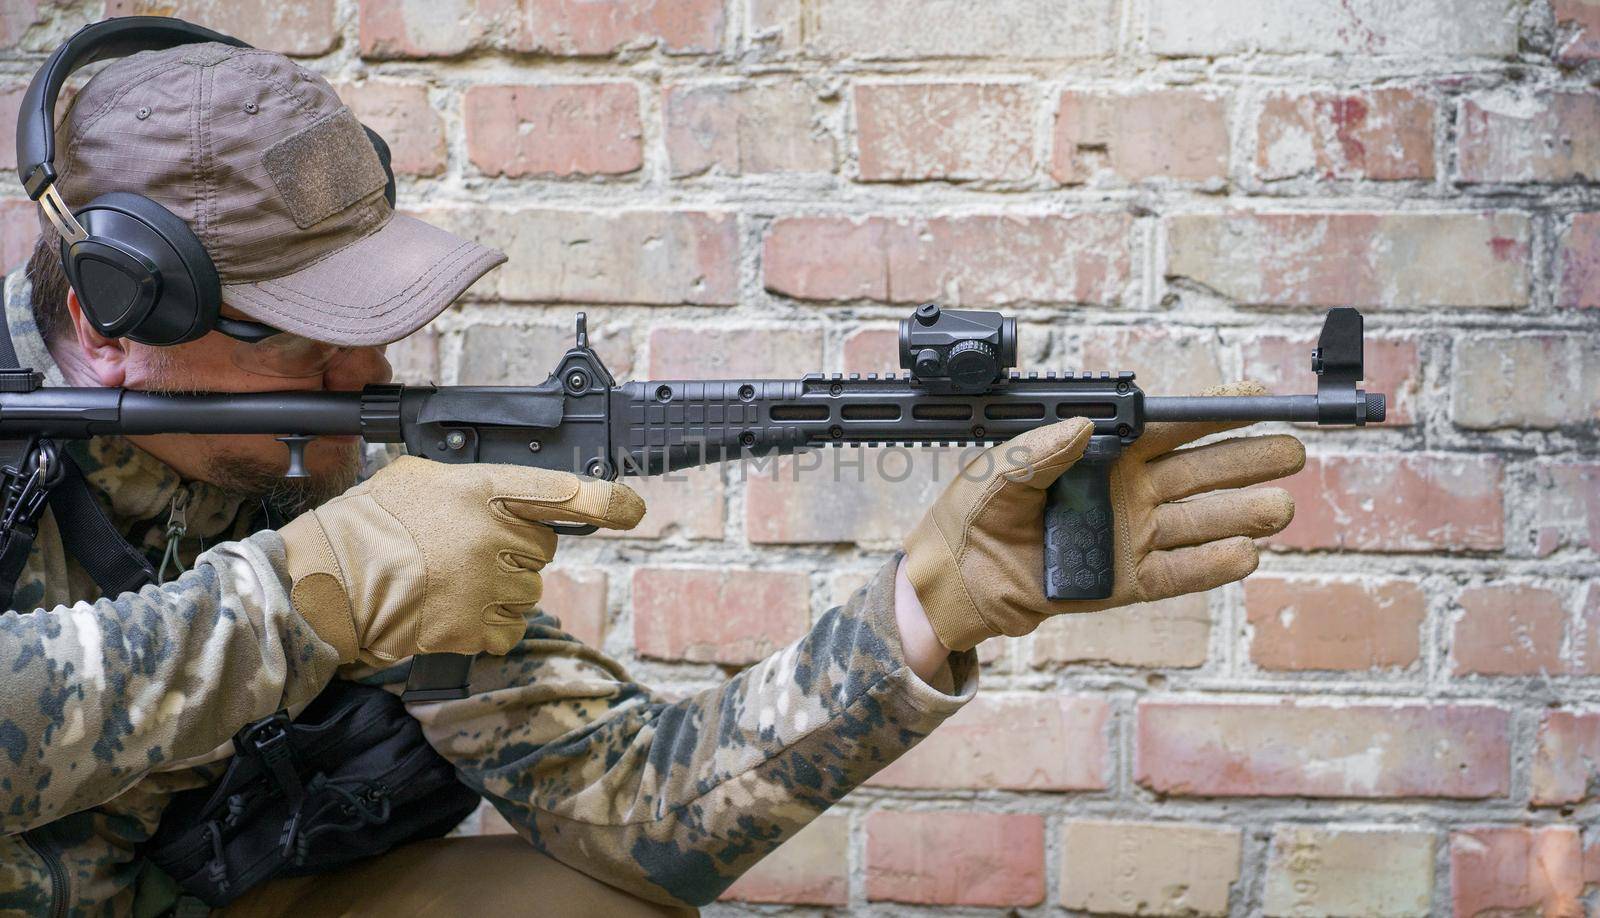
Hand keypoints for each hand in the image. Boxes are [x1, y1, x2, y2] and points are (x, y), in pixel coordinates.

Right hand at [279, 456, 644, 664]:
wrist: (327, 582)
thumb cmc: (366, 526)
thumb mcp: (419, 478)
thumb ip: (471, 483)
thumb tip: (505, 496)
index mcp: (481, 489)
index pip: (559, 492)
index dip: (602, 500)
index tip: (632, 507)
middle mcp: (492, 534)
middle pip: (543, 547)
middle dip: (515, 550)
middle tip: (466, 551)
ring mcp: (486, 583)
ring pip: (529, 589)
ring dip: (502, 588)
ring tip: (450, 581)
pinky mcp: (476, 626)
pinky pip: (511, 627)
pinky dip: (490, 625)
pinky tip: (454, 610)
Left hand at [903, 381, 1303, 651]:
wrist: (957, 582)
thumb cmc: (972, 515)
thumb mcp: (996, 472)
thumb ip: (1040, 450)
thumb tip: (1082, 425)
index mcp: (1102, 453)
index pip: (1168, 427)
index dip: (1213, 413)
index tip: (1255, 400)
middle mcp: (1127, 491)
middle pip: (1201, 470)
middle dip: (1248, 458)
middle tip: (1291, 450)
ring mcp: (1131, 536)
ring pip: (1199, 520)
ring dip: (1242, 513)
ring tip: (1280, 507)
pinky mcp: (1126, 581)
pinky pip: (1178, 571)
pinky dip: (1211, 565)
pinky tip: (1245, 555)